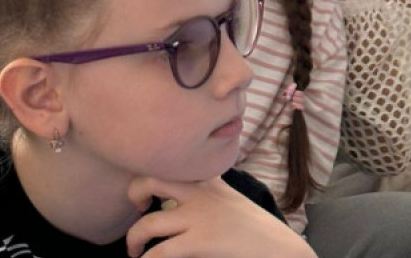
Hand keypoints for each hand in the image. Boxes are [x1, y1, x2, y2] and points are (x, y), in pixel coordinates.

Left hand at [126, 175, 315, 257]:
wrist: (277, 246)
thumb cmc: (251, 226)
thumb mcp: (226, 196)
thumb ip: (204, 189)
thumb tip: (175, 198)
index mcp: (205, 179)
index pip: (169, 162)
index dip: (148, 175)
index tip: (144, 195)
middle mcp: (199, 192)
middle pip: (151, 179)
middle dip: (134, 193)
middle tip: (137, 209)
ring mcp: (198, 217)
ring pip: (148, 223)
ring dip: (133, 240)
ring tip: (134, 251)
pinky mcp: (200, 241)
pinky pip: (160, 251)